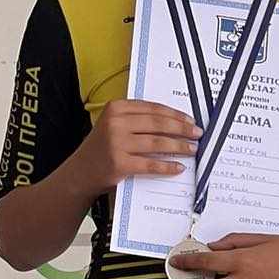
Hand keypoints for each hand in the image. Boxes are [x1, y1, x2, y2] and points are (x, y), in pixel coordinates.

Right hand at [79, 99, 198, 193]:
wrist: (81, 171)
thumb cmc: (103, 147)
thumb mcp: (115, 124)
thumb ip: (137, 119)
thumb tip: (173, 121)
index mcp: (116, 108)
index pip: (153, 109)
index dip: (175, 115)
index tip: (191, 120)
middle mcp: (116, 123)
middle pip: (158, 124)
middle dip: (182, 129)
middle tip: (197, 134)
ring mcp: (117, 143)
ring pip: (157, 143)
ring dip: (179, 147)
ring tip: (192, 149)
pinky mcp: (120, 163)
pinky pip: (150, 164)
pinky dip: (167, 166)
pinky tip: (179, 167)